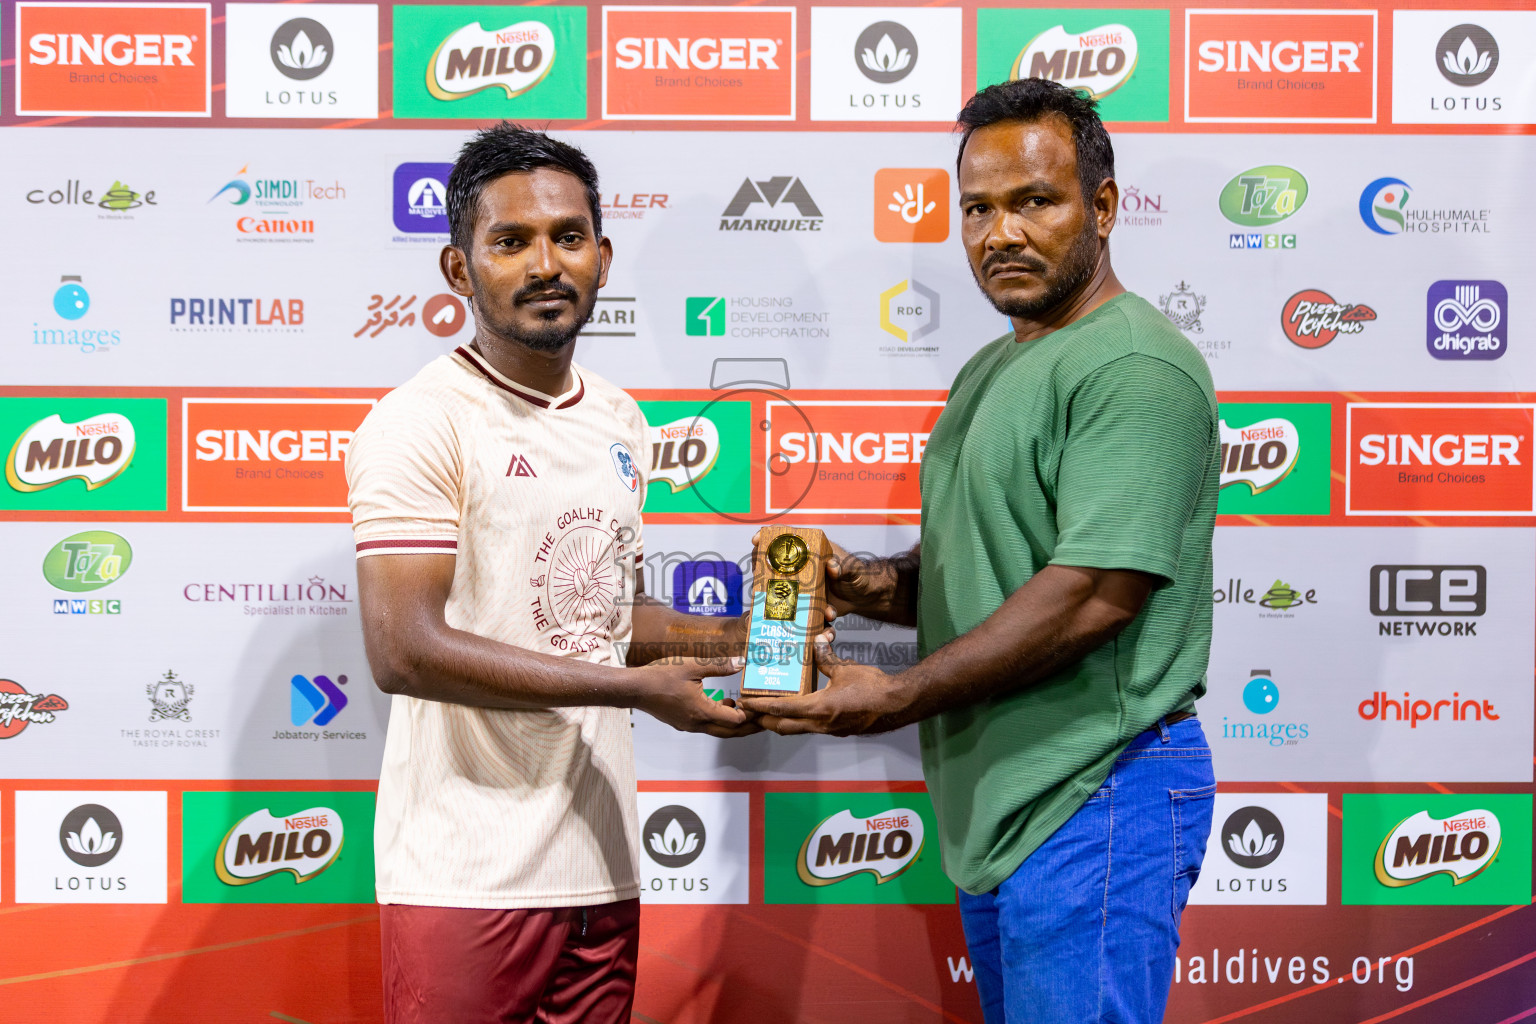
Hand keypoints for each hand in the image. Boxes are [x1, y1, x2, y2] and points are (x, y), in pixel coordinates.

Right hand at [634, 656, 761, 737]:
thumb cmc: (661, 676)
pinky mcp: (683, 723)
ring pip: (718, 730)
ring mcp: (689, 726)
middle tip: (764, 720)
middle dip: (749, 726)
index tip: (760, 704)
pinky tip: (722, 703)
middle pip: (730, 732)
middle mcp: (698, 724)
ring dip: (734, 723)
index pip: (735, 720)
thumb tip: (741, 662)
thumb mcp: (692, 666)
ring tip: (745, 709)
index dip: (750, 713)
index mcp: (703, 712)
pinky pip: (707, 725)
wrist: (635, 689)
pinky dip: (719, 719)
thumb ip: (719, 665)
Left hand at [738, 636, 911, 736]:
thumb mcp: (845, 669)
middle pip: (782, 727)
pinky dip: (797, 722)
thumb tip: (816, 641)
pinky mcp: (836, 730)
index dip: (760, 706)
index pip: (781, 709)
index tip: (745, 703)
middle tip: (749, 713)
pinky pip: (810, 728)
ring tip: (767, 713)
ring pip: (796, 730)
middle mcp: (820, 724)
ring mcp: (828, 730)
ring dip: (779, 723)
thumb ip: (826, 658)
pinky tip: (797, 711)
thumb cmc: (873, 687)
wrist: (896, 705)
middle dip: (763, 721)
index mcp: (819, 708)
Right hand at [749, 531, 885, 619]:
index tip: (756, 540)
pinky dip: (806, 623)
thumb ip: (844, 566)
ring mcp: (802, 587)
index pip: (786, 539)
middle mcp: (802, 568)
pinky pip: (799, 613)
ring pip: (783, 594)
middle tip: (760, 591)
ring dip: (785, 606)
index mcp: (811, 552)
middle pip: (773, 568)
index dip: (769, 538)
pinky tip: (822, 624)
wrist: (867, 597)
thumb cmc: (861, 575)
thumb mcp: (854, 569)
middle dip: (763, 579)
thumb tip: (833, 566)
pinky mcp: (807, 604)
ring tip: (799, 612)